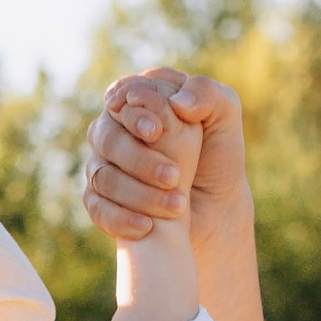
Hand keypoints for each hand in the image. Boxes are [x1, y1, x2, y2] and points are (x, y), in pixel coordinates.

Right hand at [85, 69, 251, 248]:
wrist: (216, 207)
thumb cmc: (219, 156)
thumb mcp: (225, 117)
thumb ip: (207, 94)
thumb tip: (176, 103)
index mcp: (141, 100)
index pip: (122, 96)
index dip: (134, 114)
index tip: (155, 131)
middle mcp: (115, 129)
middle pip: (106, 136)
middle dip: (137, 158)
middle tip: (173, 176)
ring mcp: (103, 164)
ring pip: (101, 175)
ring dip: (137, 193)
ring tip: (176, 206)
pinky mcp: (100, 199)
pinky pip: (96, 208)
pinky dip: (120, 218)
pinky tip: (147, 226)